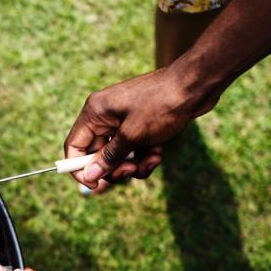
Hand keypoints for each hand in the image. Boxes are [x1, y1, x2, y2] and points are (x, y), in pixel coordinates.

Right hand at [63, 64, 215, 188]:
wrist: (196, 86)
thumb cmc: (161, 105)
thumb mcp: (132, 135)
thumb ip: (109, 157)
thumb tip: (89, 176)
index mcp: (95, 112)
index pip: (74, 146)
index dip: (79, 168)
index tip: (94, 184)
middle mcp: (105, 116)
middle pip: (97, 154)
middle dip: (114, 168)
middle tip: (130, 172)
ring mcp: (122, 121)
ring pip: (117, 156)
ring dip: (133, 165)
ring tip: (152, 160)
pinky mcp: (139, 125)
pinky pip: (132, 150)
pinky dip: (144, 156)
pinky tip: (159, 153)